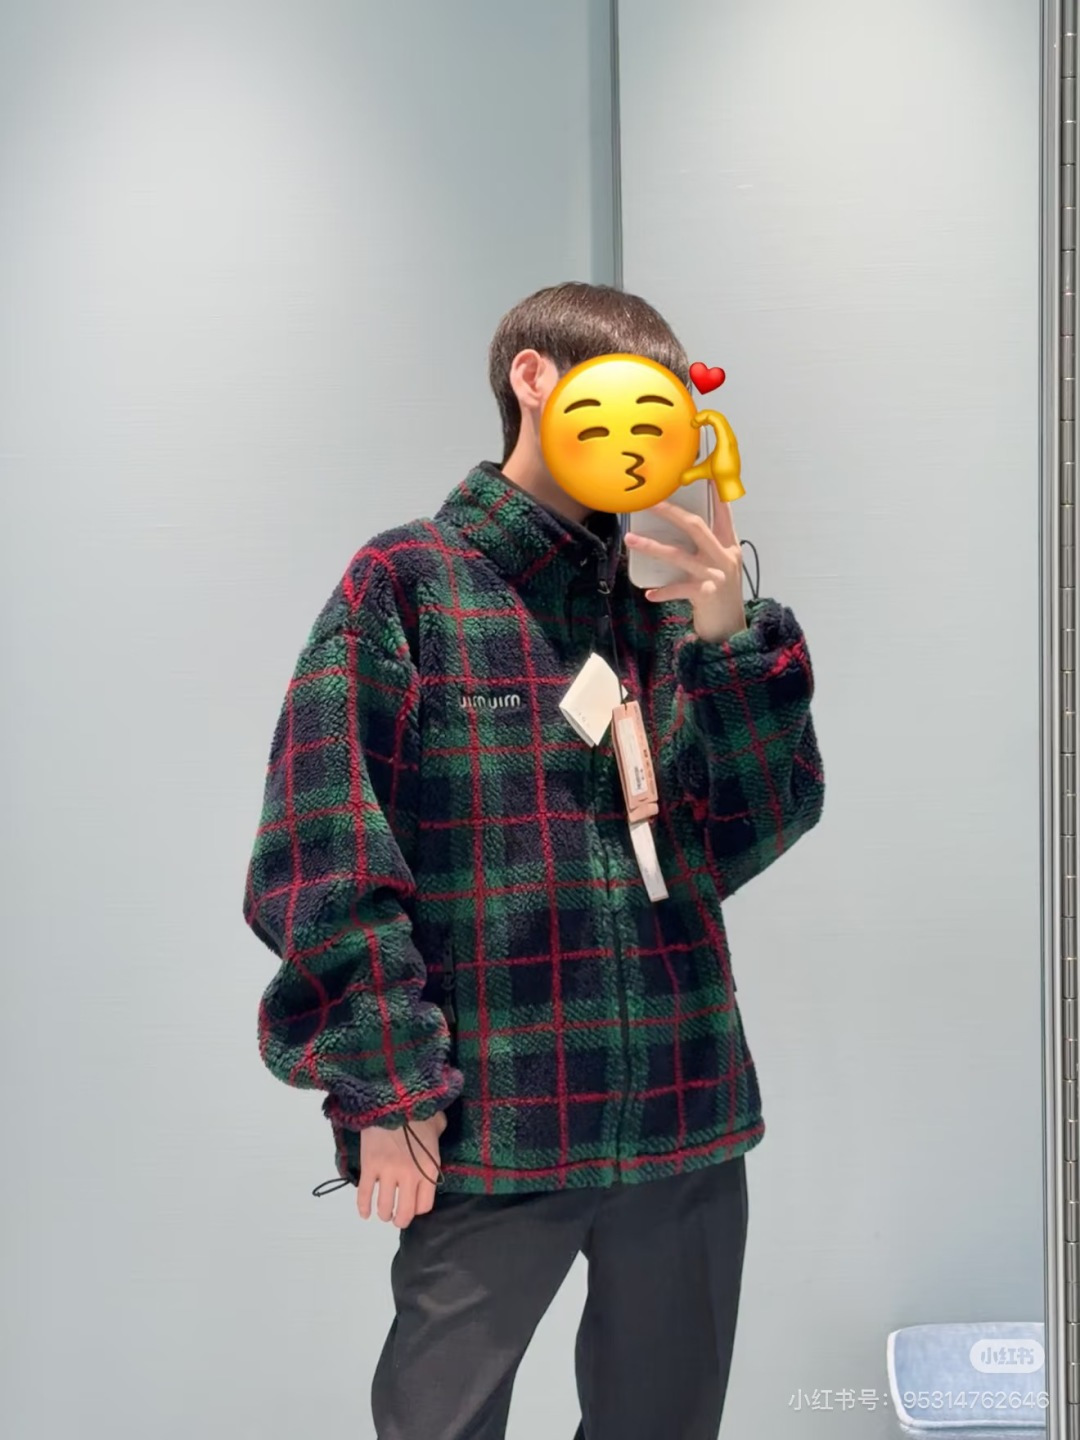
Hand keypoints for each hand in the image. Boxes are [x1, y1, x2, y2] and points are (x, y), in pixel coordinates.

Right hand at [357, 1109, 446, 1228]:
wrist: (393, 1099)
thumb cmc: (418, 1111)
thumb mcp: (438, 1124)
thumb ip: (438, 1135)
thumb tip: (437, 1134)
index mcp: (429, 1169)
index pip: (424, 1205)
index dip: (417, 1210)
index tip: (413, 1206)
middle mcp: (410, 1176)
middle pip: (404, 1212)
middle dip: (400, 1219)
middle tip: (397, 1218)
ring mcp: (388, 1172)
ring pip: (384, 1206)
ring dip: (383, 1213)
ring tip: (383, 1213)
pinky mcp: (369, 1166)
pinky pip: (364, 1194)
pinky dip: (363, 1207)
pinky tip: (364, 1213)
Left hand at [623, 497, 746, 642]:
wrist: (731, 629)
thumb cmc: (720, 595)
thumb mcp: (720, 567)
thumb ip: (708, 547)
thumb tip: (681, 526)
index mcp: (729, 546)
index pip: (723, 512)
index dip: (714, 492)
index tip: (703, 473)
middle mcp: (724, 557)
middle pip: (695, 526)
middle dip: (670, 512)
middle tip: (649, 502)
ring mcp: (716, 575)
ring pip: (679, 555)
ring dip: (652, 546)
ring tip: (630, 540)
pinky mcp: (705, 594)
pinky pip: (677, 589)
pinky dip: (662, 591)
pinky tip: (649, 594)